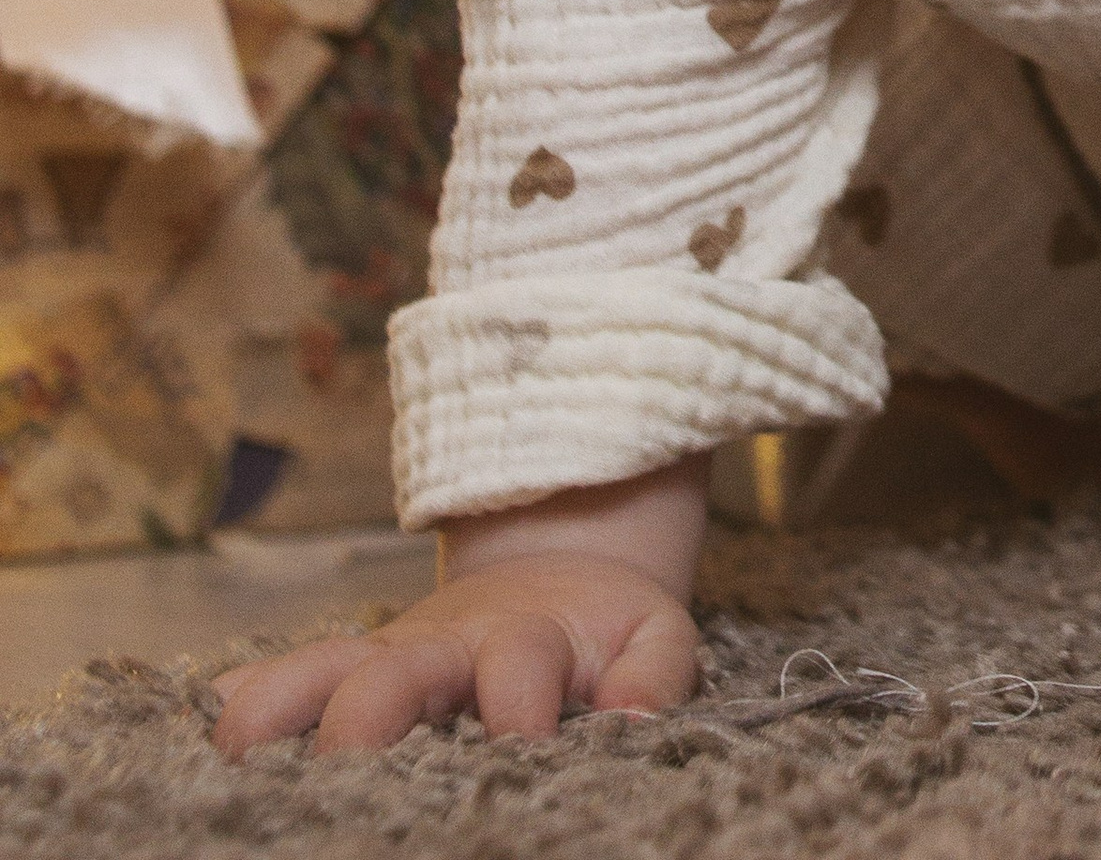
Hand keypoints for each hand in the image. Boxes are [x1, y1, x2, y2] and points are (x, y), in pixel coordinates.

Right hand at [212, 549, 699, 756]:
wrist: (562, 575)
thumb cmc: (609, 635)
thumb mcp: (653, 639)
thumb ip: (652, 674)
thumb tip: (628, 717)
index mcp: (526, 639)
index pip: (517, 666)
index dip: (517, 704)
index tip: (518, 742)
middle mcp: (444, 648)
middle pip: (397, 672)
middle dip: (369, 713)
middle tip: (346, 758)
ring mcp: (389, 658)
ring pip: (323, 669)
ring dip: (281, 702)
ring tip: (236, 746)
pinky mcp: (353, 672)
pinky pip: (289, 675)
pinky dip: (251, 693)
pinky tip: (212, 720)